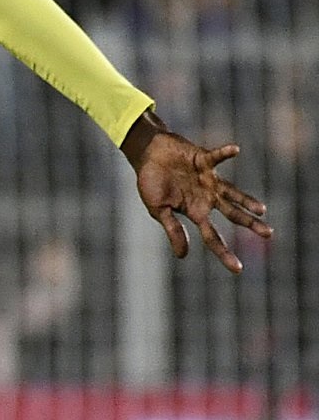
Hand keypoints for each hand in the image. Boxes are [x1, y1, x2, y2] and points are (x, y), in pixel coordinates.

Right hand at [125, 122, 269, 274]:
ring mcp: (208, 180)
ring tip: (262, 210)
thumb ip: (172, 230)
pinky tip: (235, 150)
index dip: (224, 252)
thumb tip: (183, 256)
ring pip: (232, 192)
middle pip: (232, 214)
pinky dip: (225, 154)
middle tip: (269, 234)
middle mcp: (206, 197)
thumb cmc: (151, 182)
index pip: (212, 236)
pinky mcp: (204, 160)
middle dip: (249, 224)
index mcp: (195, 212)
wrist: (150, 154)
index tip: (238, 269)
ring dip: (246, 200)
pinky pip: (217, 158)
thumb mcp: (158, 210)